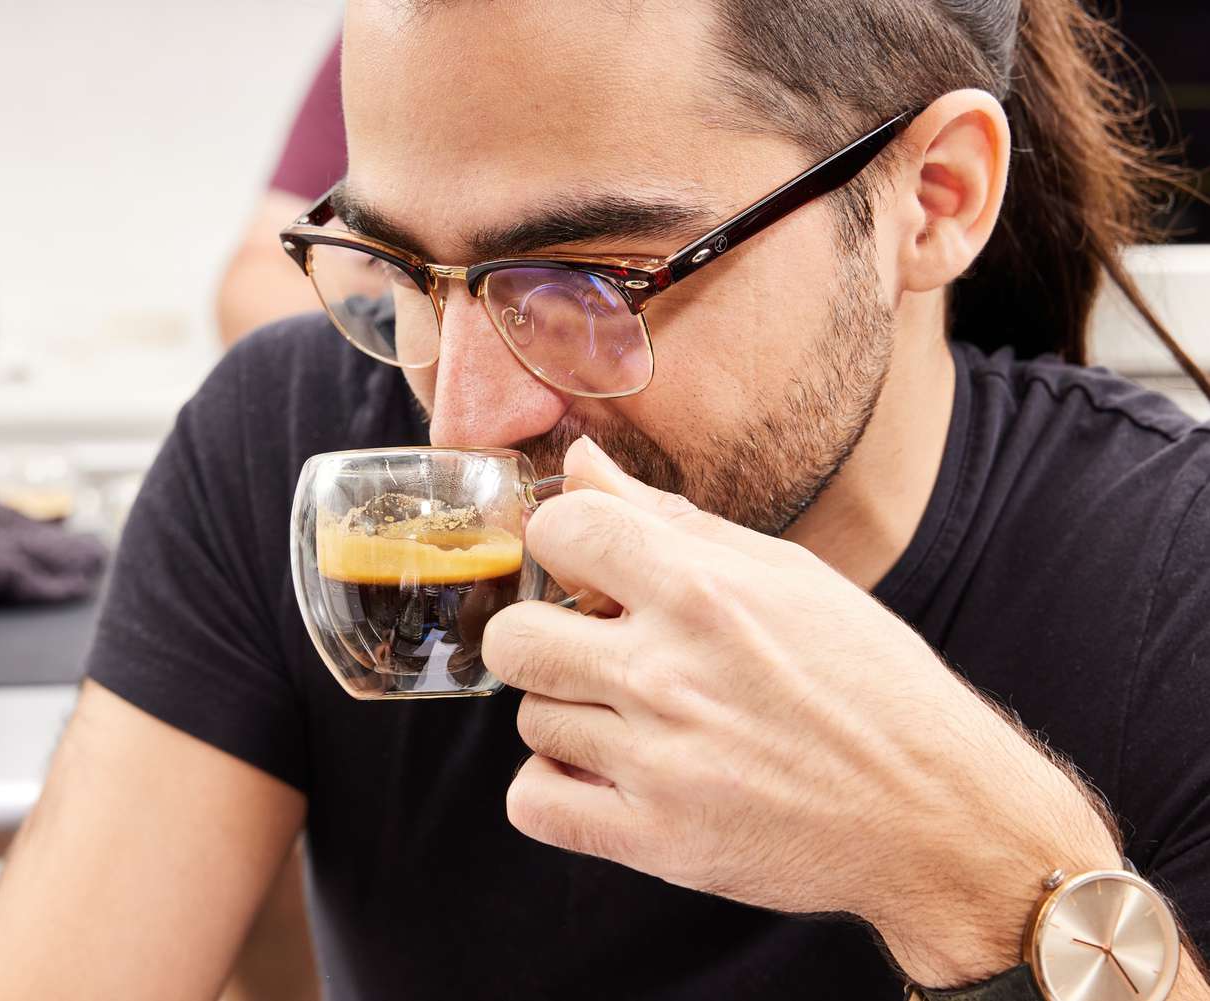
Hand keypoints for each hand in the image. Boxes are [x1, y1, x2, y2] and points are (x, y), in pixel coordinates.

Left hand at [484, 436, 1119, 985]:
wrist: (937, 811)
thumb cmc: (868, 681)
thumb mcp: (786, 575)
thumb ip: (670, 518)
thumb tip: (582, 459)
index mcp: (704, 591)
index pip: (559, 529)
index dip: (562, 544)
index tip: (586, 570)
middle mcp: (670, 672)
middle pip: (514, 638)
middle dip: (539, 638)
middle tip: (588, 653)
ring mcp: (659, 761)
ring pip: (529, 721)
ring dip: (567, 716)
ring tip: (626, 721)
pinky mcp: (657, 839)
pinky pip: (531, 805)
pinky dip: (552, 792)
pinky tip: (600, 776)